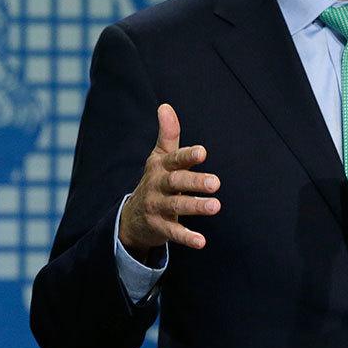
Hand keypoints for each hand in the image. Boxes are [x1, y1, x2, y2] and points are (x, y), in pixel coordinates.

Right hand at [119, 103, 220, 256]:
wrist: (131, 217)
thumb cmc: (155, 181)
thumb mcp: (158, 158)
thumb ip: (168, 134)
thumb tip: (165, 106)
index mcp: (160, 167)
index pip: (174, 159)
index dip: (187, 156)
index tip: (203, 152)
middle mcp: (157, 185)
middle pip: (176, 182)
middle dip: (194, 182)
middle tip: (216, 183)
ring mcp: (156, 207)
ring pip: (175, 206)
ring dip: (195, 206)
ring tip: (215, 206)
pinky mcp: (158, 228)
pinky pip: (172, 233)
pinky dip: (186, 237)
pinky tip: (201, 242)